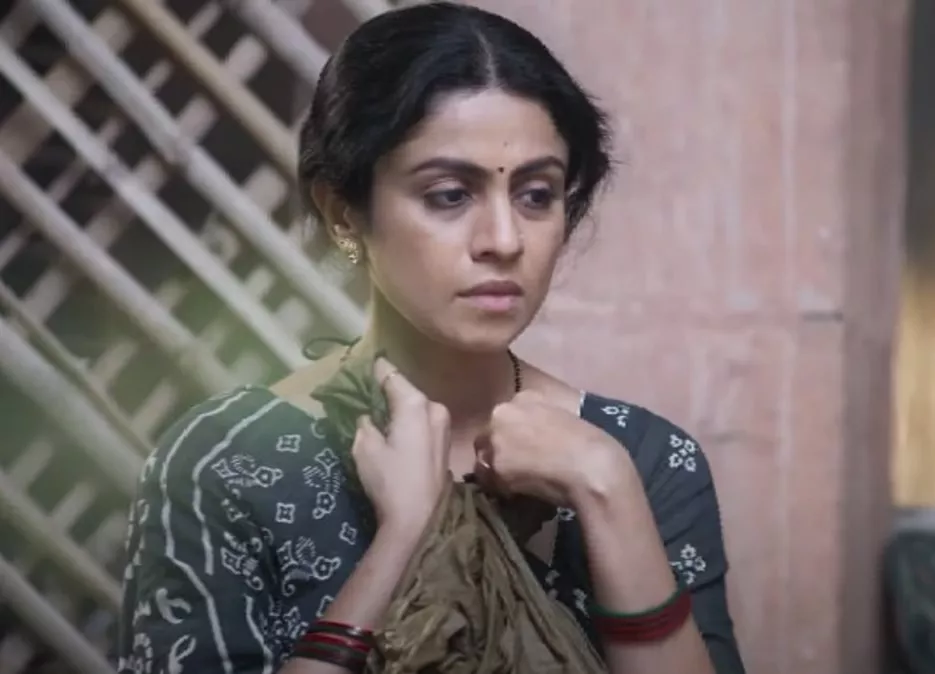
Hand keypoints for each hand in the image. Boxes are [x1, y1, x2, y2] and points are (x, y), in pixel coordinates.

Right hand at [351, 358, 450, 532]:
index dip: (374, 369)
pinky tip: (395, 430)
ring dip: (399, 407)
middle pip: (406, 390)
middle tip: (365, 393)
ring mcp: (444, 425)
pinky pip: (423, 421)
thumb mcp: (365, 447)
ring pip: (416, 406)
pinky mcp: (445, 442)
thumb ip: (365, 424)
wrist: (419, 518)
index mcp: (414, 403)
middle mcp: (434, 407)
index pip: (390, 374)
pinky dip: (409, 421)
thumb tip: (367, 416)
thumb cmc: (390, 479)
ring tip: (378, 412)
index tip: (360, 367)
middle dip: (387, 390)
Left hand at [473, 390, 630, 506]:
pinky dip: (499, 488)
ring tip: (518, 483)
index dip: (513, 436)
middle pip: (488, 435)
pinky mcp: (495, 466)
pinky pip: (488, 481)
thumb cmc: (591, 445)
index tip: (524, 450)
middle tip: (518, 469)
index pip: (505, 417)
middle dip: (499, 451)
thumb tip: (533, 439)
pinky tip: (518, 493)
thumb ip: (541, 421)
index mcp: (524, 397)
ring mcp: (496, 439)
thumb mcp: (565, 418)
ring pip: (484, 458)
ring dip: (496, 470)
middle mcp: (503, 412)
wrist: (593, 467)